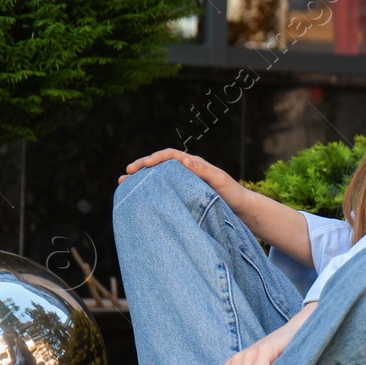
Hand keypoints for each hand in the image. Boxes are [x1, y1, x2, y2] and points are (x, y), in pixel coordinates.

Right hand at [119, 148, 247, 210]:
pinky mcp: (182, 194)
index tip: (143, 165)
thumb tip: (186, 159)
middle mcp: (187, 170)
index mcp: (194, 164)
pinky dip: (149, 190)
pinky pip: (162, 189)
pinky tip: (138, 197)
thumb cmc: (232, 193)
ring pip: (158, 177)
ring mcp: (183, 182)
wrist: (241, 208)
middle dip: (141, 167)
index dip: (155, 158)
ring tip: (124, 184)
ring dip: (142, 179)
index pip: (170, 156)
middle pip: (160, 164)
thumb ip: (204, 170)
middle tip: (126, 174)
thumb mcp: (219, 180)